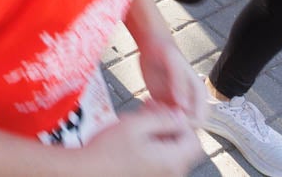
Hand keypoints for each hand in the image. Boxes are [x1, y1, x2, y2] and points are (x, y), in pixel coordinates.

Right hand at [81, 106, 202, 176]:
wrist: (86, 171)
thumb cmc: (107, 151)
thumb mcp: (136, 125)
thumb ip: (163, 119)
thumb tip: (180, 117)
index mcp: (172, 161)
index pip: (194, 141)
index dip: (183, 123)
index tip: (168, 112)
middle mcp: (170, 173)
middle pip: (182, 148)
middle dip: (169, 126)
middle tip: (151, 110)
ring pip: (169, 153)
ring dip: (159, 134)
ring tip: (139, 121)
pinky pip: (158, 160)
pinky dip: (152, 146)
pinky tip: (134, 135)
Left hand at [137, 38, 204, 123]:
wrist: (151, 42)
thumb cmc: (164, 48)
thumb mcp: (171, 61)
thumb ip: (179, 81)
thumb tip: (183, 105)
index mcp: (199, 91)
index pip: (199, 120)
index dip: (184, 123)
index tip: (166, 114)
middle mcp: (191, 99)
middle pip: (186, 125)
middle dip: (171, 123)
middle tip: (154, 110)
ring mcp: (178, 102)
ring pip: (173, 123)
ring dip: (160, 120)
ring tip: (148, 104)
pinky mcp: (165, 101)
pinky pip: (162, 117)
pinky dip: (154, 115)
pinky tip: (145, 102)